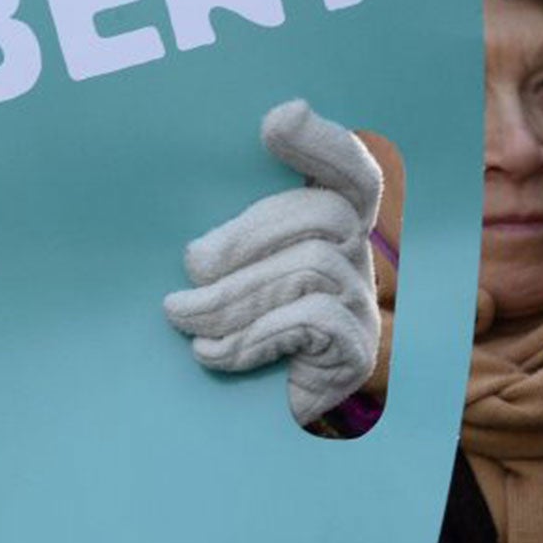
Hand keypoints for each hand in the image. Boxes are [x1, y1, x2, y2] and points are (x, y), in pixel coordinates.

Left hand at [162, 100, 381, 424]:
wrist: (255, 425)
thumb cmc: (231, 328)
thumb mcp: (224, 274)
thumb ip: (223, 241)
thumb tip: (188, 232)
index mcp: (327, 224)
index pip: (349, 170)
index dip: (323, 143)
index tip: (280, 117)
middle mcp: (357, 257)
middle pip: (323, 216)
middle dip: (246, 237)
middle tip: (190, 269)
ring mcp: (362, 304)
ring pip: (308, 269)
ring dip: (231, 297)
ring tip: (180, 317)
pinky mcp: (356, 351)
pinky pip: (310, 321)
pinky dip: (252, 337)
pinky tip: (210, 355)